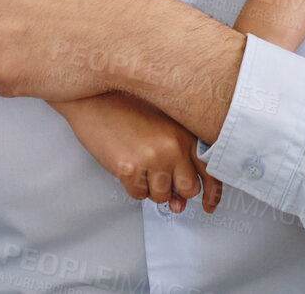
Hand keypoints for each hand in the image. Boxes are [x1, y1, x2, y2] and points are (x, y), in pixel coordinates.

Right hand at [52, 94, 222, 213]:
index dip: (212, 192)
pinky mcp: (129, 169)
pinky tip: (126, 164)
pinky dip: (132, 186)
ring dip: (150, 187)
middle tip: (159, 176)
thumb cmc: (123, 108)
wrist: (91, 99)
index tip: (208, 205)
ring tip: (138, 163)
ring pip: (162, 196)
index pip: (210, 170)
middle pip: (189, 189)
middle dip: (175, 189)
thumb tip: (180, 199)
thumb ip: (177, 157)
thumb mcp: (160, 124)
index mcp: (183, 132)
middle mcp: (172, 146)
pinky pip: (138, 195)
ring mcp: (151, 158)